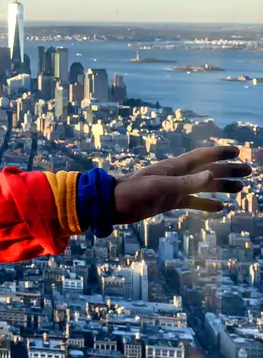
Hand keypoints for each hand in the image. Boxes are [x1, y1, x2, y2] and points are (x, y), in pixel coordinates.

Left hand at [113, 146, 250, 223]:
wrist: (109, 205)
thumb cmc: (130, 191)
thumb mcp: (158, 186)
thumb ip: (185, 182)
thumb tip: (212, 174)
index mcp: (173, 168)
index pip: (202, 157)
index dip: (219, 153)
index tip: (237, 150)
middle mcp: (175, 176)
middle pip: (208, 171)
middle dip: (228, 170)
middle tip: (249, 171)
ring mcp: (172, 189)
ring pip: (203, 186)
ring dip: (221, 187)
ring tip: (241, 189)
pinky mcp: (167, 202)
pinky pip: (191, 202)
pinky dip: (206, 204)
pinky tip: (220, 208)